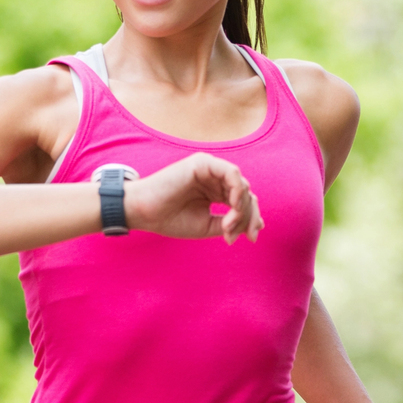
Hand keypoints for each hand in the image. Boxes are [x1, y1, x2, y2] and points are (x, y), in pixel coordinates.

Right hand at [123, 153, 262, 242]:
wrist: (144, 213)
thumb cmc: (171, 220)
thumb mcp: (208, 226)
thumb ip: (231, 223)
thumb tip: (258, 225)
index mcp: (215, 192)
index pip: (243, 201)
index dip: (251, 219)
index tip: (250, 238)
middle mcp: (215, 179)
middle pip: (246, 193)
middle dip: (250, 215)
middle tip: (246, 235)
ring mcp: (209, 169)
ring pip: (242, 184)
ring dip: (242, 207)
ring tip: (229, 225)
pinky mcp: (203, 163)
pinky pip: (231, 173)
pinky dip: (237, 191)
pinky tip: (232, 208)